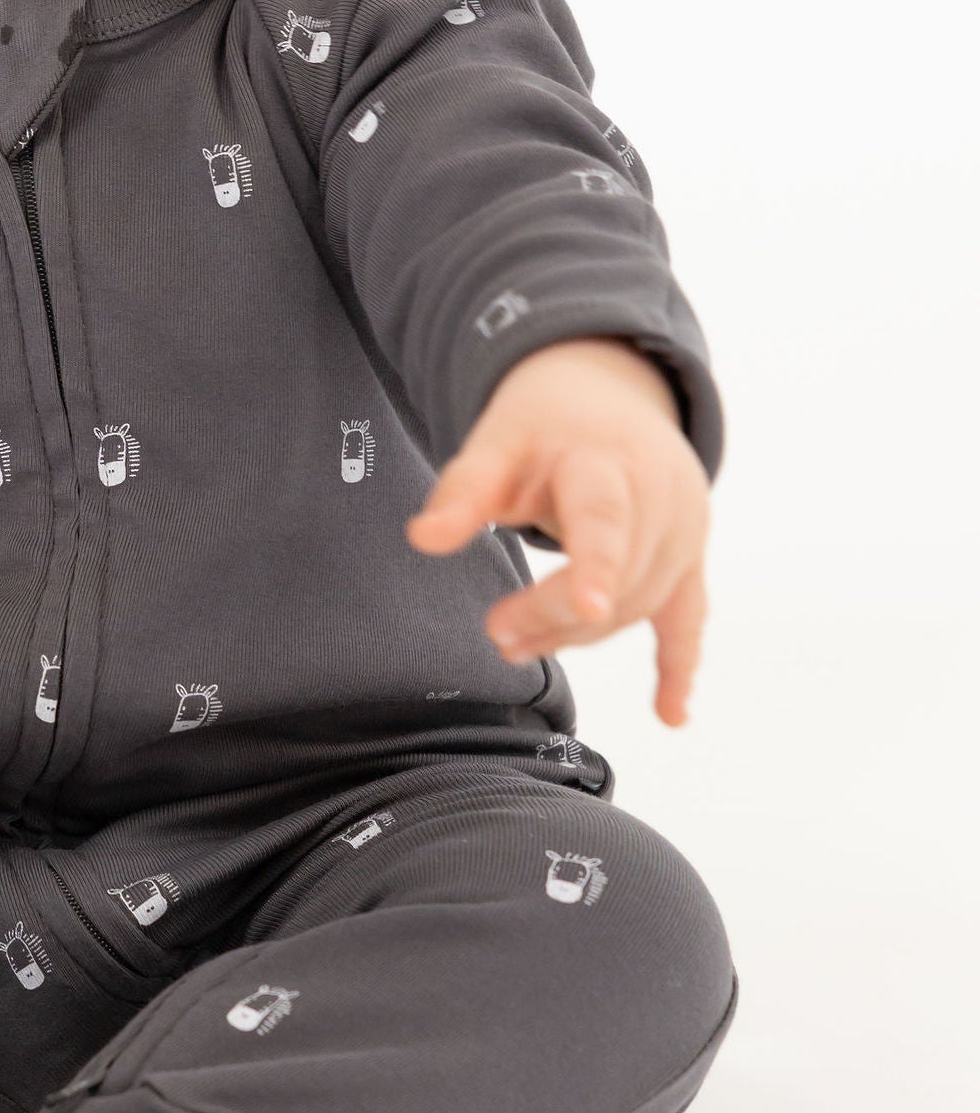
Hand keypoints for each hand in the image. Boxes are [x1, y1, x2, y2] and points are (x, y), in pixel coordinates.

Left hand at [403, 337, 709, 724]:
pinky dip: (678, 666)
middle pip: (615, 575)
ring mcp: (683, 530)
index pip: (604, 518)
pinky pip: (688, 617)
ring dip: (581, 634)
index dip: (596, 565)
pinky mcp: (690, 557)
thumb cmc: (544, 426)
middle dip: (555, 613)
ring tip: (516, 644)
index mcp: (605, 461)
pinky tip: (671, 715)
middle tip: (495, 633)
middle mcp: (658, 496)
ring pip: (638, 603)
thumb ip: (464, 490)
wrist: (610, 397)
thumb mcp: (498, 442)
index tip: (586, 606)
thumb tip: (422, 539)